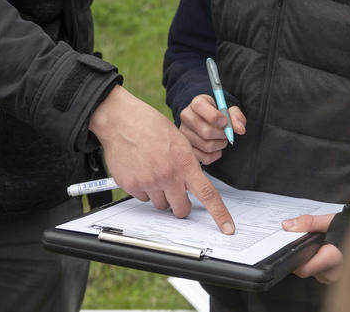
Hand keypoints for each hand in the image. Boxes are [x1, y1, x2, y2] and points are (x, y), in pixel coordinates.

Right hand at [88, 84, 234, 234]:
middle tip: (176, 192)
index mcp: (185, 163)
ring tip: (153, 171)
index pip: (208, 194)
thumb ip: (186, 165)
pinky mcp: (132, 185)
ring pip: (161, 205)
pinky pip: (143, 198)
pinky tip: (140, 170)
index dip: (219, 214)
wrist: (122, 121)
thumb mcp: (179, 141)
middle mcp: (168, 175)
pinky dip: (143, 189)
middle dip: (181, 206)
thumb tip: (190, 186)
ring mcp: (149, 182)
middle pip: (182, 209)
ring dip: (160, 195)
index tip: (227, 228)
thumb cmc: (151, 126)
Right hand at [179, 94, 246, 164]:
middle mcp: (186, 116)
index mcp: (197, 103)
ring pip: (206, 145)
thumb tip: (240, 129)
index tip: (225, 121)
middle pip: (206, 131)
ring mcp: (184, 133)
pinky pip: (203, 157)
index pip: (200, 107)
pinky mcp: (186, 148)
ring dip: (220, 145)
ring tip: (222, 139)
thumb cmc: (220, 114)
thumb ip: (236, 116)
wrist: (209, 121)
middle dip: (222, 134)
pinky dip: (215, 155)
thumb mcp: (229, 110)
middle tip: (227, 133)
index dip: (215, 116)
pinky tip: (217, 148)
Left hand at [283, 213, 341, 283]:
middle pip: (307, 270)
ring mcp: (336, 277)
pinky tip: (323, 251)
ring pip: (314, 272)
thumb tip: (288, 225)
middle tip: (308, 242)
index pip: (304, 270)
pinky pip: (322, 273)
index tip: (291, 249)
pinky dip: (319, 263)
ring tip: (318, 245)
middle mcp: (335, 272)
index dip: (294, 260)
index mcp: (333, 259)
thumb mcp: (329, 220)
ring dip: (312, 260)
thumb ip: (308, 222)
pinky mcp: (337, 277)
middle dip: (304, 257)